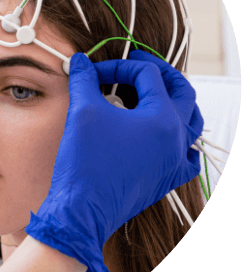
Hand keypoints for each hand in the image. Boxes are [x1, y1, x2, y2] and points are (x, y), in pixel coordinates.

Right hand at [25, 52, 202, 271]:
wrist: (83, 210)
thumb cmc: (85, 162)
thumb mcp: (82, 112)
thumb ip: (84, 80)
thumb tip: (79, 61)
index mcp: (161, 118)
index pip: (147, 76)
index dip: (118, 67)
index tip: (95, 72)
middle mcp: (176, 138)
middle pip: (182, 91)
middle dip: (160, 73)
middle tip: (137, 66)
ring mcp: (174, 160)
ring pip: (192, 121)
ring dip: (175, 101)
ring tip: (154, 94)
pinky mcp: (166, 177)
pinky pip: (187, 155)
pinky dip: (180, 140)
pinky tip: (166, 137)